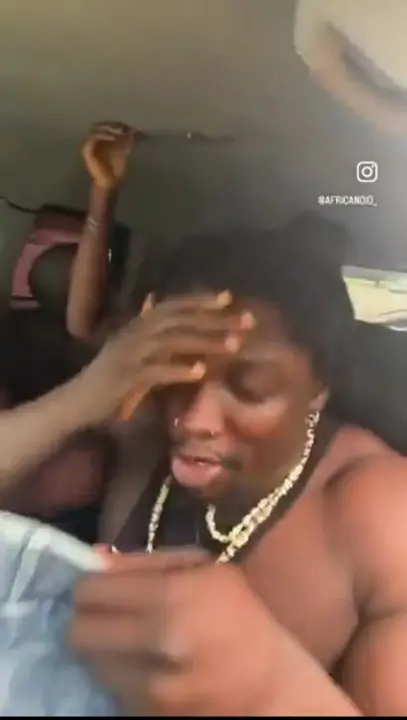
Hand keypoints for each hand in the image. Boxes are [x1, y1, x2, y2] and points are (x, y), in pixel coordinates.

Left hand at [70, 550, 277, 714]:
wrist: (271, 688)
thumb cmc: (240, 615)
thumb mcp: (204, 569)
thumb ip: (145, 562)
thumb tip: (92, 558)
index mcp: (174, 595)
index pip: (91, 590)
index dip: (91, 586)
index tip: (102, 587)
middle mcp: (158, 642)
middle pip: (78, 632)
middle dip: (89, 619)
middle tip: (109, 615)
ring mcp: (152, 688)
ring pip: (91, 663)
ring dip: (105, 650)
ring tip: (135, 642)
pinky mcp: (148, 716)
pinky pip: (112, 689)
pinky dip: (122, 676)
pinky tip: (150, 667)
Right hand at [81, 291, 254, 421]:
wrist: (78, 401)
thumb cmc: (108, 377)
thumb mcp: (127, 346)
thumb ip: (145, 326)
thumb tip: (156, 301)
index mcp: (137, 326)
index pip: (173, 306)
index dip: (200, 300)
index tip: (229, 298)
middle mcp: (135, 334)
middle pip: (179, 320)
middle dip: (214, 319)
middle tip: (245, 320)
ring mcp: (130, 355)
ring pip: (172, 341)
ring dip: (204, 342)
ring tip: (233, 345)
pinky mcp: (127, 378)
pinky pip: (157, 371)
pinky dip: (179, 369)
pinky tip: (201, 371)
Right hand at [82, 121, 134, 189]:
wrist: (111, 183)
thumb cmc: (117, 169)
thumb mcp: (125, 152)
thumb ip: (128, 140)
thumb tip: (134, 128)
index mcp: (103, 139)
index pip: (108, 126)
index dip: (118, 124)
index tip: (128, 126)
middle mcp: (95, 140)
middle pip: (101, 125)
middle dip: (112, 124)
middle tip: (122, 126)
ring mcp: (89, 144)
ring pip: (96, 129)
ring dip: (107, 128)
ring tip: (118, 131)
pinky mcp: (86, 150)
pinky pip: (92, 138)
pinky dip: (102, 135)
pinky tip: (112, 137)